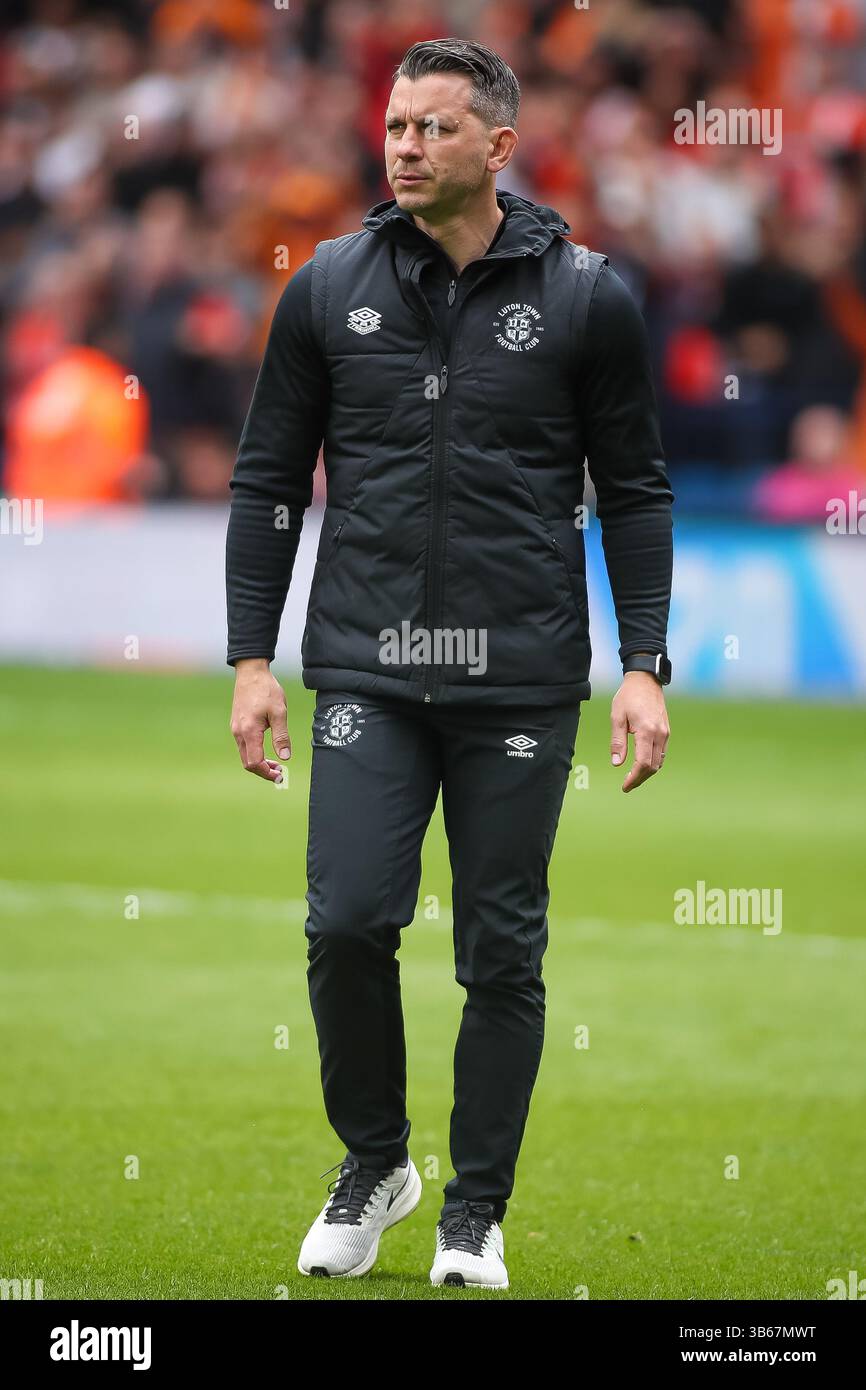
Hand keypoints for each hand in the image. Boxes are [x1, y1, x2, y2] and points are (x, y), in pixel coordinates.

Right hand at [230, 659, 290, 782]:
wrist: (250, 672)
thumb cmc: (266, 689)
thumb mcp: (279, 712)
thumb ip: (281, 736)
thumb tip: (285, 756)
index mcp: (249, 731)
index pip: (255, 762)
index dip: (267, 772)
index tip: (280, 775)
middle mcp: (238, 733)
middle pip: (248, 763)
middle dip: (263, 771)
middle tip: (280, 772)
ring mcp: (235, 729)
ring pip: (245, 755)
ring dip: (259, 762)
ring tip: (276, 763)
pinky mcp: (236, 725)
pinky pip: (244, 746)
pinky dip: (254, 753)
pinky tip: (266, 750)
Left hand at [610, 671, 669, 792]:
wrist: (645, 680)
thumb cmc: (628, 696)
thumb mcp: (617, 717)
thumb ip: (617, 741)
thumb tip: (617, 764)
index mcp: (646, 731)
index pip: (643, 763)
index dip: (634, 778)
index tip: (625, 786)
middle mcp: (660, 734)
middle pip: (653, 766)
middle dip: (640, 779)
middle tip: (627, 785)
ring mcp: (665, 733)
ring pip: (659, 762)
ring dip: (647, 772)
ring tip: (633, 777)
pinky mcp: (666, 731)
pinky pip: (661, 753)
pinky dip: (653, 763)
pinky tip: (641, 764)